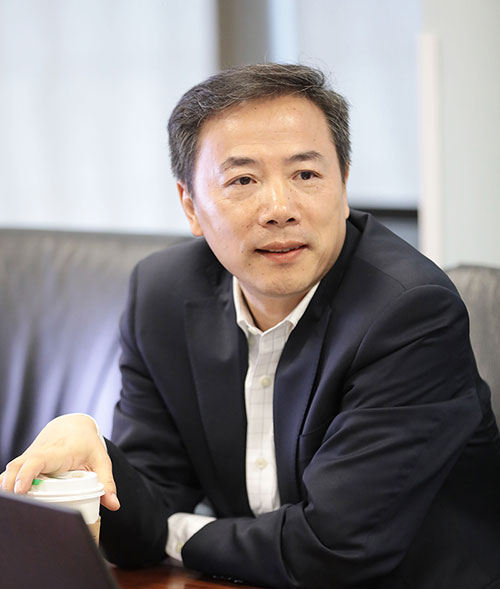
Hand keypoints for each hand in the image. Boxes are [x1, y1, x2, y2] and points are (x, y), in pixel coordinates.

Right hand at [0, 414, 119, 510]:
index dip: (27, 474)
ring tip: (9, 506)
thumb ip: (107, 482)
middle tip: (14, 505)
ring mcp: (30, 456)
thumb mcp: (101, 460)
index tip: (21, 489)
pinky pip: (11, 472)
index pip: (39, 460)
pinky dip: (6, 484)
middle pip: (18, 466)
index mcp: (59, 452)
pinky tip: (8, 501)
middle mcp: (40, 452)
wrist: (73, 425)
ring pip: (11, 469)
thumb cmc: (87, 443)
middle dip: (10, 484)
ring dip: (6, 485)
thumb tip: (114, 505)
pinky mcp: (25, 462)